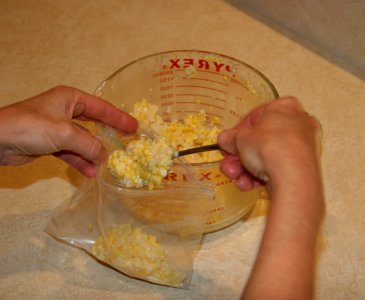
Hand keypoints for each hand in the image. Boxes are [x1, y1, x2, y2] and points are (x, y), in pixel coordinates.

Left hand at [0, 86, 137, 176]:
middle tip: (128, 141)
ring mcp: (58, 128)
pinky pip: (71, 152)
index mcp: (70, 99)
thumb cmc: (32, 127)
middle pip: (94, 123)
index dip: (119, 118)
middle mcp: (65, 111)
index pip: (101, 108)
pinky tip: (90, 172)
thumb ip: (90, 144)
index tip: (135, 127)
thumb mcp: (66, 133)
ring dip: (93, 153)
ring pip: (83, 141)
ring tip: (108, 164)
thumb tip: (105, 156)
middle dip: (110, 134)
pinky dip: (80, 162)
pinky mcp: (50, 144)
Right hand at [218, 97, 320, 191]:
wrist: (292, 176)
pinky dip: (261, 176)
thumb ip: (231, 138)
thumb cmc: (268, 146)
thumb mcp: (240, 139)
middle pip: (260, 140)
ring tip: (236, 177)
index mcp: (284, 107)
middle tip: (229, 164)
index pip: (254, 117)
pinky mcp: (303, 166)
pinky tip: (248, 185)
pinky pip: (277, 167)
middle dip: (240, 155)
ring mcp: (302, 146)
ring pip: (267, 156)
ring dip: (247, 168)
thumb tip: (224, 139)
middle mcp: (297, 123)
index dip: (237, 132)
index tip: (228, 143)